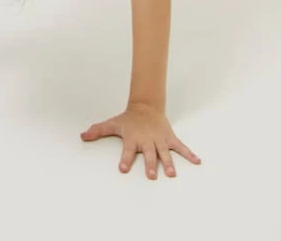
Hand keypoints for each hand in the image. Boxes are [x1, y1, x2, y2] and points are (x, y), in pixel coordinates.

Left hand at [81, 103, 200, 178]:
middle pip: (149, 154)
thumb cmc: (128, 119)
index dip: (124, 159)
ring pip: (164, 152)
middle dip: (150, 164)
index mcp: (132, 138)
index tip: (123, 169)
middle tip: (151, 175)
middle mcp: (146, 140)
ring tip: (171, 174)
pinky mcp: (169, 138)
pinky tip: (197, 161)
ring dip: (168, 163)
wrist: (146, 105)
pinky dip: (189, 154)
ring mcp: (159, 140)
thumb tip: (82, 136)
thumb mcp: (113, 123)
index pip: (127, 150)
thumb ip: (98, 130)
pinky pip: (181, 147)